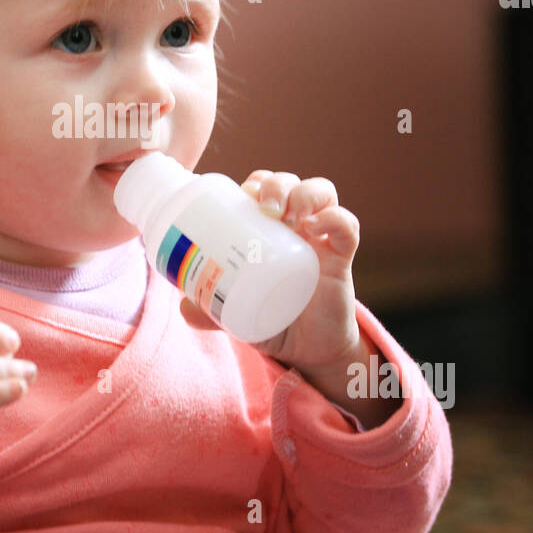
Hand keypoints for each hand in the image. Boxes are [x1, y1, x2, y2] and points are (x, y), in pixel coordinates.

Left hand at [179, 170, 360, 372]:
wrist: (308, 349)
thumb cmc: (272, 319)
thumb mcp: (236, 313)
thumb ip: (211, 311)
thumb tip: (185, 308)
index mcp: (267, 229)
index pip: (262, 188)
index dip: (253, 183)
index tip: (240, 197)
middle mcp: (295, 225)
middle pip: (288, 183)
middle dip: (275, 184)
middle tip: (264, 207)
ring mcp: (321, 237)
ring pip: (320, 192)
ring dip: (303, 192)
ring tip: (289, 213)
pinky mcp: (343, 255)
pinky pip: (347, 226)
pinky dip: (334, 218)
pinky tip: (315, 226)